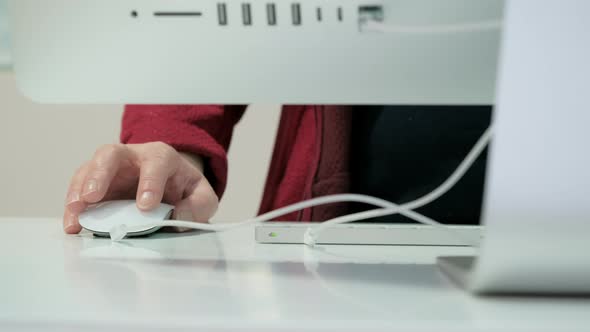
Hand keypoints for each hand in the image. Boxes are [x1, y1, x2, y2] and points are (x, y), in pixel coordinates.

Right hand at [63, 142, 218, 233]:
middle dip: (100, 173)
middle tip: (92, 196)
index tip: (146, 206)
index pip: (155, 162)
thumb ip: (198, 207)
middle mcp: (132, 158)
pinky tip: (72, 223)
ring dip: (79, 190)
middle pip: (111, 154)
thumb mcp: (202, 197)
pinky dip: (73, 207)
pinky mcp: (96, 186)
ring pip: (89, 169)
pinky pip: (79, 190)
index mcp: (162, 157)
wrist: (172, 189)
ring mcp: (110, 171)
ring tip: (74, 212)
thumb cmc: (184, 190)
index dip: (150, 182)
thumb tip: (179, 218)